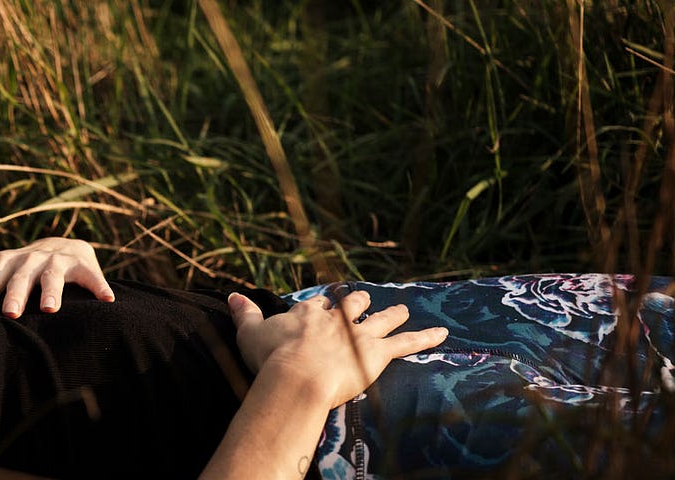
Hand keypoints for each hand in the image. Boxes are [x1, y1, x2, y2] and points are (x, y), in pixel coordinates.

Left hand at [0, 237, 114, 317]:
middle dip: (15, 294)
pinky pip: (92, 277)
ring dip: (53, 291)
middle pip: (20, 277)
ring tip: (51, 310)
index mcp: (6, 261)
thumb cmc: (18, 267)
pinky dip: (99, 287)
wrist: (62, 248)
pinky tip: (107, 301)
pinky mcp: (83, 266)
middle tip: (9, 315)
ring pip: (53, 275)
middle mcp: (30, 258)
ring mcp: (57, 261)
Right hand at [227, 290, 446, 408]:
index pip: (316, 306)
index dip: (321, 308)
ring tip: (402, 308)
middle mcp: (336, 319)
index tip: (323, 308)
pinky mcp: (378, 352)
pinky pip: (408, 343)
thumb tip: (232, 295)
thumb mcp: (249, 333)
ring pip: (381, 319)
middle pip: (351, 304)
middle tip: (365, 299)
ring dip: (392, 313)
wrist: (296, 377)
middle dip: (359, 302)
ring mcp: (359, 333)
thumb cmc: (269, 359)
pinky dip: (426, 337)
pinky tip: (443, 334)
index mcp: (306, 314)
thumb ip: (244, 313)